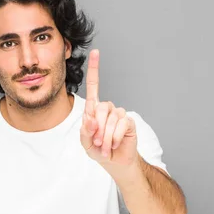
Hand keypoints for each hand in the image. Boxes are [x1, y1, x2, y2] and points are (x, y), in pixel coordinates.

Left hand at [80, 49, 137, 166]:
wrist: (115, 162)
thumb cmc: (99, 150)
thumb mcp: (86, 143)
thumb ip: (85, 131)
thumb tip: (90, 118)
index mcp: (94, 110)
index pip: (94, 86)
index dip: (94, 69)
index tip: (95, 52)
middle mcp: (107, 108)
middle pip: (100, 109)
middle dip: (97, 129)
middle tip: (98, 143)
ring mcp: (119, 114)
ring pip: (110, 119)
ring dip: (106, 136)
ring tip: (105, 146)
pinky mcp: (128, 121)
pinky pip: (120, 125)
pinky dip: (115, 137)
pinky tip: (114, 144)